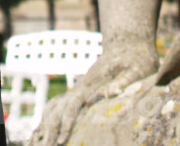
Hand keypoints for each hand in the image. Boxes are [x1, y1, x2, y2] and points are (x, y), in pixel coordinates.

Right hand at [31, 43, 157, 145]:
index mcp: (92, 83)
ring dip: (49, 123)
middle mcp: (82, 85)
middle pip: (59, 108)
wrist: (128, 42)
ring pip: (58, 105)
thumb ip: (122, 82)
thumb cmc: (136, 57)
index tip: (60, 141)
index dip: (65, 124)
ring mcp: (81, 86)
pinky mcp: (84, 88)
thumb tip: (107, 95)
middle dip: (51, 128)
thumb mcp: (136, 69)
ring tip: (43, 141)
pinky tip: (46, 125)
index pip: (72, 106)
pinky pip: (62, 103)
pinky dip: (52, 114)